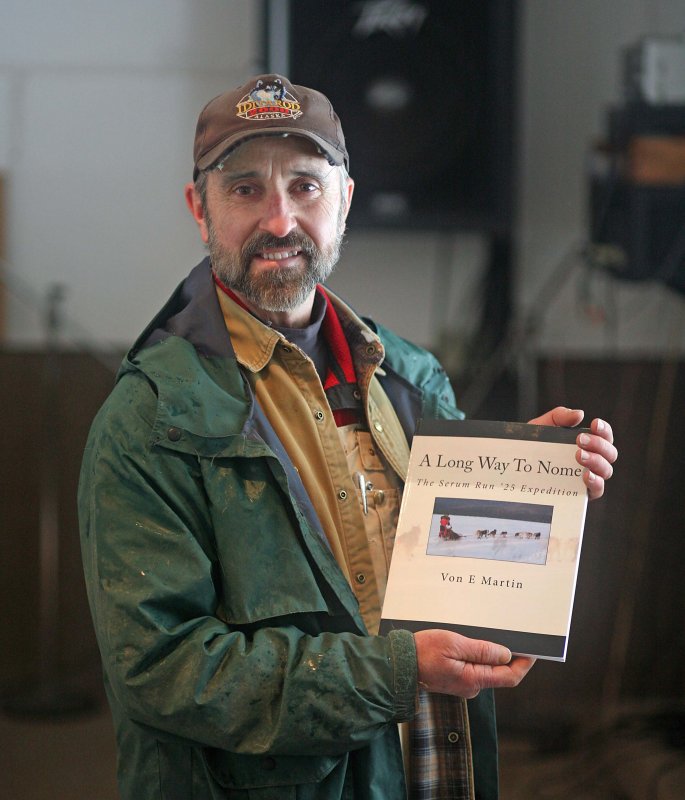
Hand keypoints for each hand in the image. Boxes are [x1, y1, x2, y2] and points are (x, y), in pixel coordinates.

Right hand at [414, 629, 535, 698]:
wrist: (399, 665)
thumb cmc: (423, 652)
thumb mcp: (454, 644)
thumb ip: (481, 650)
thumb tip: (507, 654)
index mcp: (474, 679)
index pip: (509, 676)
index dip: (525, 663)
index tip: (533, 649)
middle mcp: (472, 685)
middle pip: (500, 671)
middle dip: (509, 654)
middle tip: (514, 633)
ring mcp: (463, 683)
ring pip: (486, 667)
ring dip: (492, 652)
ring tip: (492, 632)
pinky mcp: (455, 678)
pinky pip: (474, 666)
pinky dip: (479, 654)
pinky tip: (473, 640)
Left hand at [528, 406, 616, 499]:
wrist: (514, 465)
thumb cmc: (532, 445)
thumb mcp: (542, 426)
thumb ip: (559, 416)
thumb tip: (579, 414)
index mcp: (587, 444)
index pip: (605, 436)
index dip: (604, 430)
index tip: (594, 423)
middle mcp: (592, 461)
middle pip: (610, 453)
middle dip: (599, 444)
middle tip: (580, 440)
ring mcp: (588, 478)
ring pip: (606, 470)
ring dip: (596, 461)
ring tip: (579, 455)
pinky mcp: (581, 494)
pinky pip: (597, 490)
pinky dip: (595, 481)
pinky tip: (585, 475)